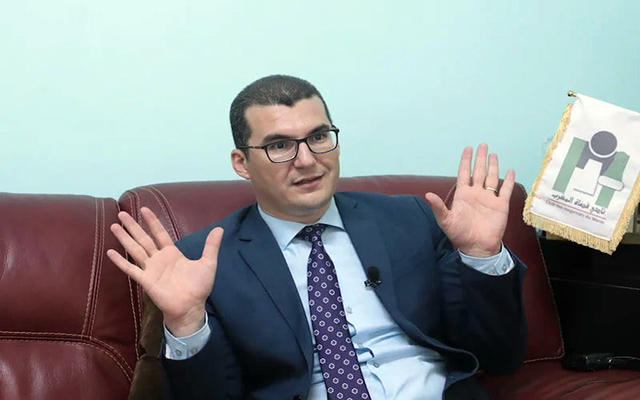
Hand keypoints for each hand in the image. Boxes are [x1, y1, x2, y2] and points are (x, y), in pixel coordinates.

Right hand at [106, 207, 222, 336]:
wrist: (191, 307)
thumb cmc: (199, 287)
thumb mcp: (208, 263)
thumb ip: (211, 246)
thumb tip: (220, 228)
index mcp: (172, 254)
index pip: (160, 234)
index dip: (152, 222)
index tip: (144, 209)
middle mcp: (159, 259)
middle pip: (143, 239)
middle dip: (133, 226)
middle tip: (122, 214)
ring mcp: (151, 269)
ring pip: (135, 250)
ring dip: (125, 238)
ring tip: (114, 226)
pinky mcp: (146, 280)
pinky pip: (131, 269)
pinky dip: (120, 261)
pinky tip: (110, 252)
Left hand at [424, 144, 514, 256]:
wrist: (477, 247)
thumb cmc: (460, 234)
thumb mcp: (446, 220)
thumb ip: (438, 207)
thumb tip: (427, 194)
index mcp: (463, 195)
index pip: (464, 173)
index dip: (466, 161)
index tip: (468, 149)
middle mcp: (476, 194)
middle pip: (479, 172)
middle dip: (480, 159)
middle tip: (482, 145)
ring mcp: (489, 199)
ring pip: (492, 178)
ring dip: (493, 166)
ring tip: (493, 154)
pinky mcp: (500, 205)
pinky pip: (505, 190)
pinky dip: (509, 181)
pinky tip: (510, 171)